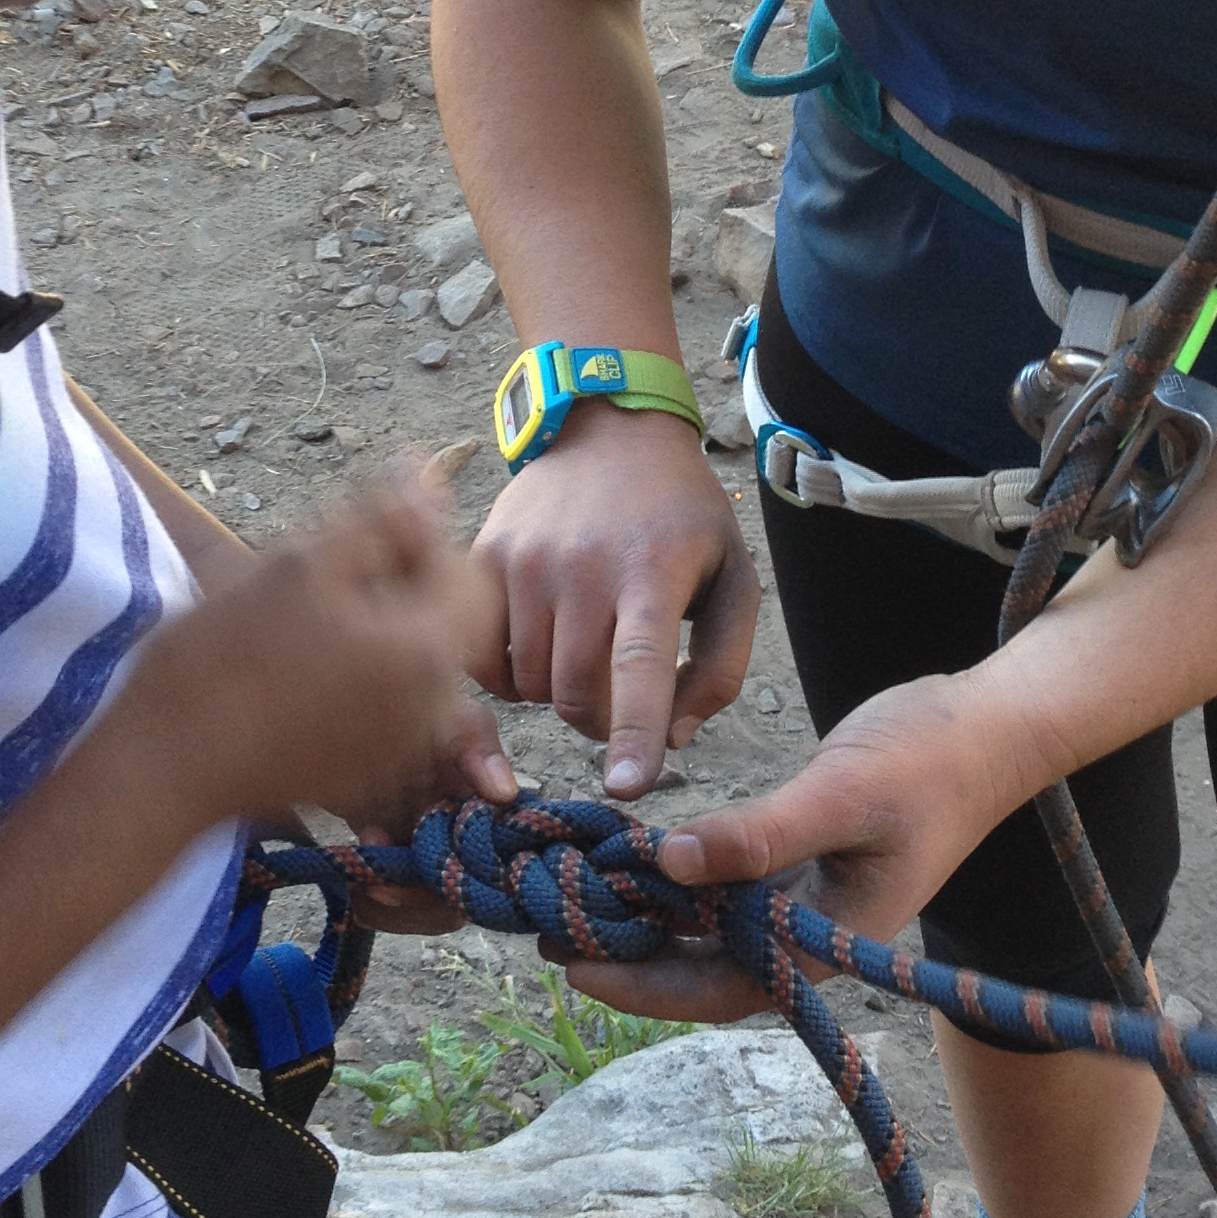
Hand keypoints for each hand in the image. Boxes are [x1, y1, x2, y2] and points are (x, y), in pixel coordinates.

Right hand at [150, 470, 513, 831]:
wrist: (158, 768)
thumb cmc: (221, 660)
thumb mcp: (300, 564)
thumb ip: (379, 516)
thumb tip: (429, 472)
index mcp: (424, 657)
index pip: (467, 576)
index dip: (421, 540)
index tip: (354, 535)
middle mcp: (426, 714)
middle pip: (441, 623)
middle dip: (395, 585)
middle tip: (319, 573)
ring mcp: (393, 753)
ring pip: (407, 664)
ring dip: (370, 629)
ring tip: (297, 618)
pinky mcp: (357, 776)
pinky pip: (379, 708)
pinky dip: (351, 676)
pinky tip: (288, 667)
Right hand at [471, 403, 761, 796]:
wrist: (611, 429)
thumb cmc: (682, 517)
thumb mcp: (734, 578)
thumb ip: (722, 666)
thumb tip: (677, 738)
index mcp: (653, 570)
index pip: (639, 667)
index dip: (633, 733)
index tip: (627, 788)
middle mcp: (581, 565)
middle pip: (575, 695)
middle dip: (601, 721)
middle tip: (620, 697)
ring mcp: (523, 560)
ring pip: (528, 685)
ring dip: (558, 693)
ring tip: (585, 650)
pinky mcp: (483, 558)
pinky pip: (482, 658)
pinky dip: (510, 674)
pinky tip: (541, 643)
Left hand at [563, 669, 1007, 1023]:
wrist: (988, 726)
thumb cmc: (927, 762)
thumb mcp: (840, 795)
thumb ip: (758, 835)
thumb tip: (668, 862)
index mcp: (826, 942)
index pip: (719, 989)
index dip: (643, 987)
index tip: (574, 967)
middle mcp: (808, 932)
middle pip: (703, 967)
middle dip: (627, 957)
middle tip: (547, 933)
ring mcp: (803, 898)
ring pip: (707, 925)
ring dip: (644, 916)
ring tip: (571, 897)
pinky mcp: (797, 859)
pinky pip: (723, 883)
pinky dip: (675, 873)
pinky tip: (627, 855)